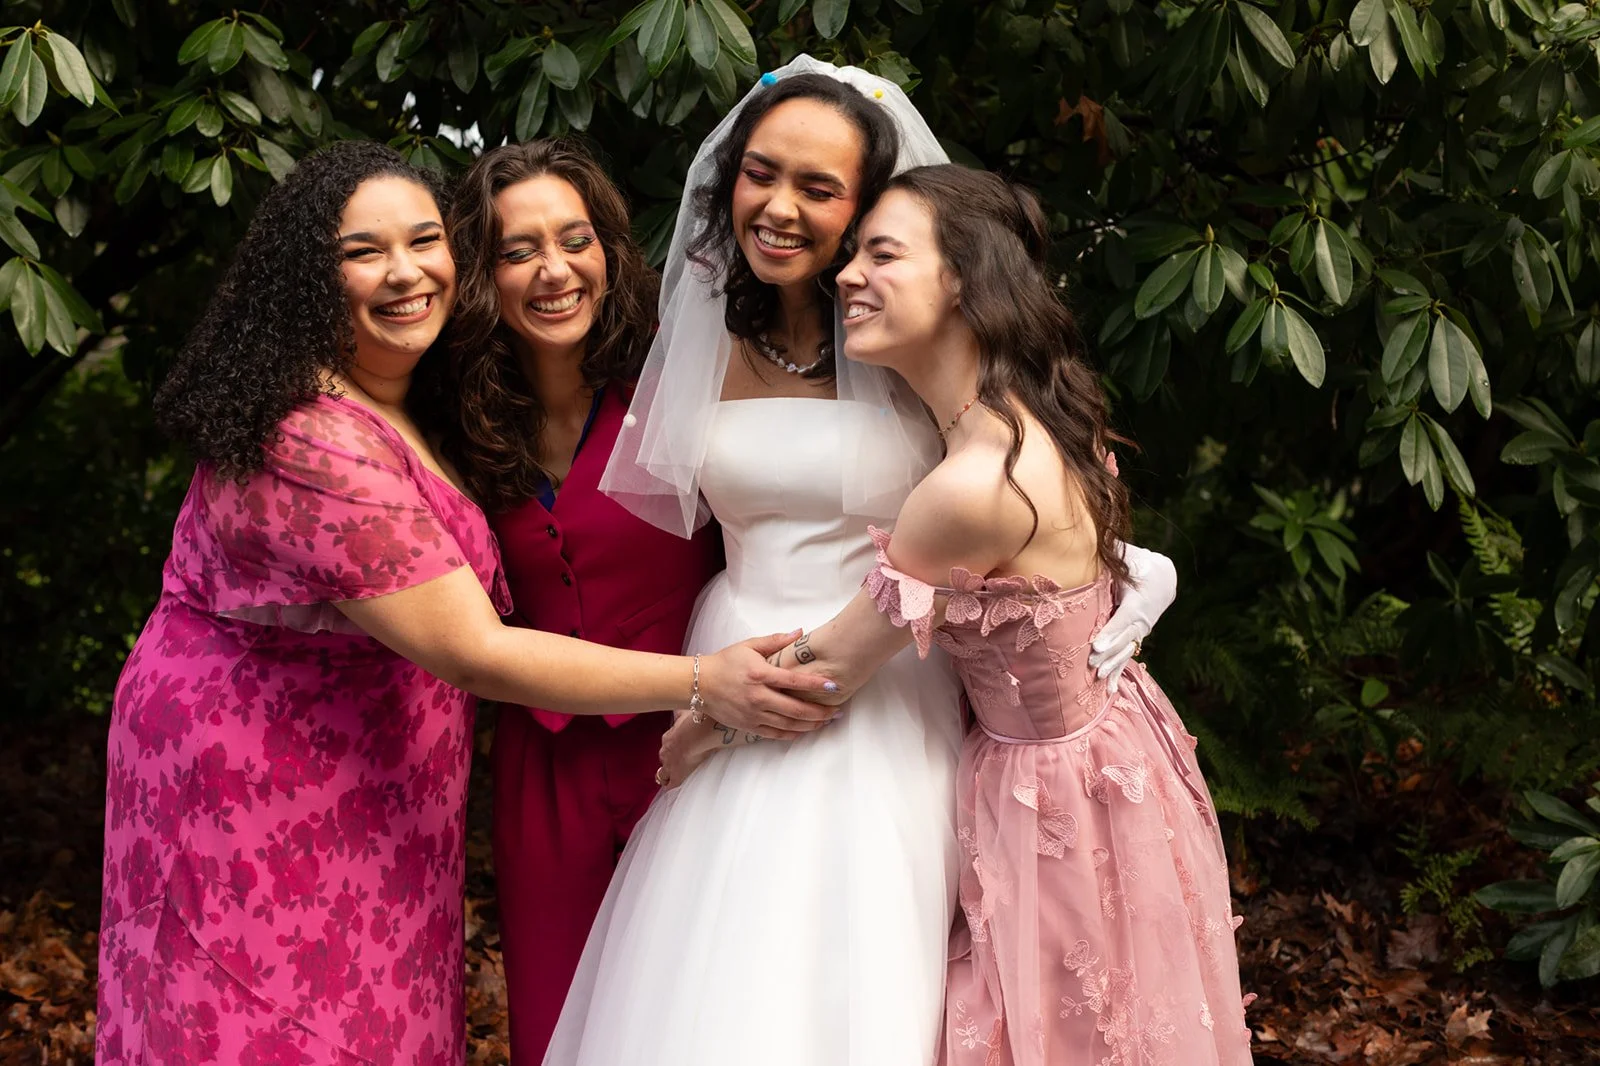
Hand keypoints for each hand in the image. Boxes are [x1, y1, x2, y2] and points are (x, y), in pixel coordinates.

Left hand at [656, 714, 719, 788]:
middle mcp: (665, 752)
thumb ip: (680, 712)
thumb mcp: (686, 713)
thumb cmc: (696, 722)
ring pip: (662, 774)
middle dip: (669, 760)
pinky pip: (669, 785)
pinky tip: (673, 787)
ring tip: (670, 778)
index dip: (672, 748)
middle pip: (663, 758)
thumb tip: (677, 705)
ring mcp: (669, 765)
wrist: (700, 733)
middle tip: (678, 762)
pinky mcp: (676, 776)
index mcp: (668, 737)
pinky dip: (670, 785)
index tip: (677, 749)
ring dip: (666, 775)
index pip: (666, 744)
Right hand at [699, 631, 839, 738]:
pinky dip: (792, 734)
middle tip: (837, 711)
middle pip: (796, 709)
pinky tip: (805, 730)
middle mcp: (758, 697)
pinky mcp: (748, 726)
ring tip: (826, 722)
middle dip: (820, 711)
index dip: (816, 684)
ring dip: (810, 725)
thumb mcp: (749, 646)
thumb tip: (800, 632)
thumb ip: (776, 641)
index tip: (834, 686)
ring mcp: (753, 714)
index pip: (795, 681)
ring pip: (788, 724)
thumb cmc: (725, 662)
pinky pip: (775, 734)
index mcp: (760, 675)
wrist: (698, 684)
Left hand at [1088, 544, 1176, 693]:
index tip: (1096, 646)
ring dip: (1113, 666)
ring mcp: (1140, 630)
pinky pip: (1127, 655)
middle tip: (1092, 666)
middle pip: (1124, 639)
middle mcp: (1142, 619)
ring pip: (1126, 650)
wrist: (1163, 576)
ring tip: (1100, 681)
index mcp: (1140, 600)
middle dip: (1109, 654)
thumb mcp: (1129, 556)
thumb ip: (1116, 554)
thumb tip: (1096, 544)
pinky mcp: (1136, 637)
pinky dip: (1118, 671)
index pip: (1124, 619)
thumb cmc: (1139, 564)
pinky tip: (1110, 689)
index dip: (1111, 633)